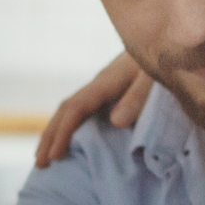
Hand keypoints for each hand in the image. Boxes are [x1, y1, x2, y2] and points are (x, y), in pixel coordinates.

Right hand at [36, 53, 154, 166]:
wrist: (166, 39)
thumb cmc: (164, 57)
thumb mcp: (154, 77)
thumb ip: (138, 97)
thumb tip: (115, 122)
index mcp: (105, 82)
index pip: (75, 109)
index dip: (63, 133)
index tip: (54, 157)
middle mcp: (97, 84)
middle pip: (64, 110)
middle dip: (49, 137)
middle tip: (39, 165)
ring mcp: (101, 86)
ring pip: (68, 110)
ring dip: (54, 133)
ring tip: (45, 157)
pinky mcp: (108, 89)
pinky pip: (80, 110)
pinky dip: (67, 126)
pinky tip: (67, 139)